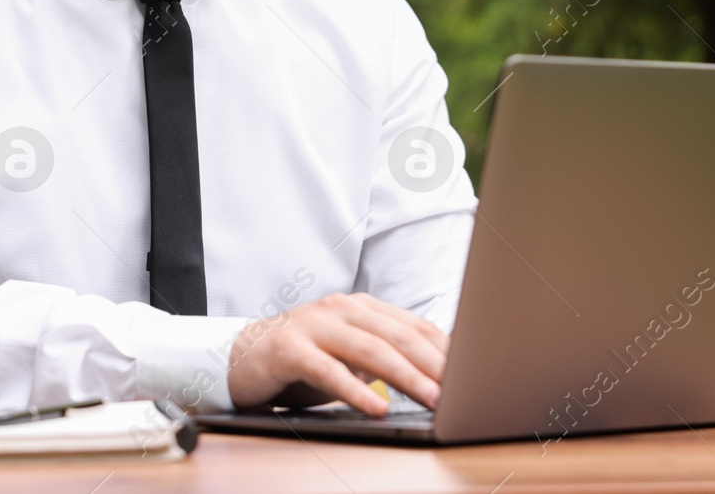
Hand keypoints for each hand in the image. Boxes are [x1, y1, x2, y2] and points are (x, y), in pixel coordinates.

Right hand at [226, 293, 448, 415]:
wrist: (242, 355)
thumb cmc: (305, 358)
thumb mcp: (349, 353)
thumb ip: (386, 356)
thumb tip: (440, 377)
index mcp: (361, 307)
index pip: (414, 326)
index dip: (445, 350)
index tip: (473, 375)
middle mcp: (341, 309)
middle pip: (397, 337)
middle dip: (434, 365)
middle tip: (460, 391)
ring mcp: (314, 326)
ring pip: (369, 350)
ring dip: (405, 377)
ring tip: (431, 399)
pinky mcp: (289, 349)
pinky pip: (328, 371)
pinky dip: (355, 390)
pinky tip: (376, 407)